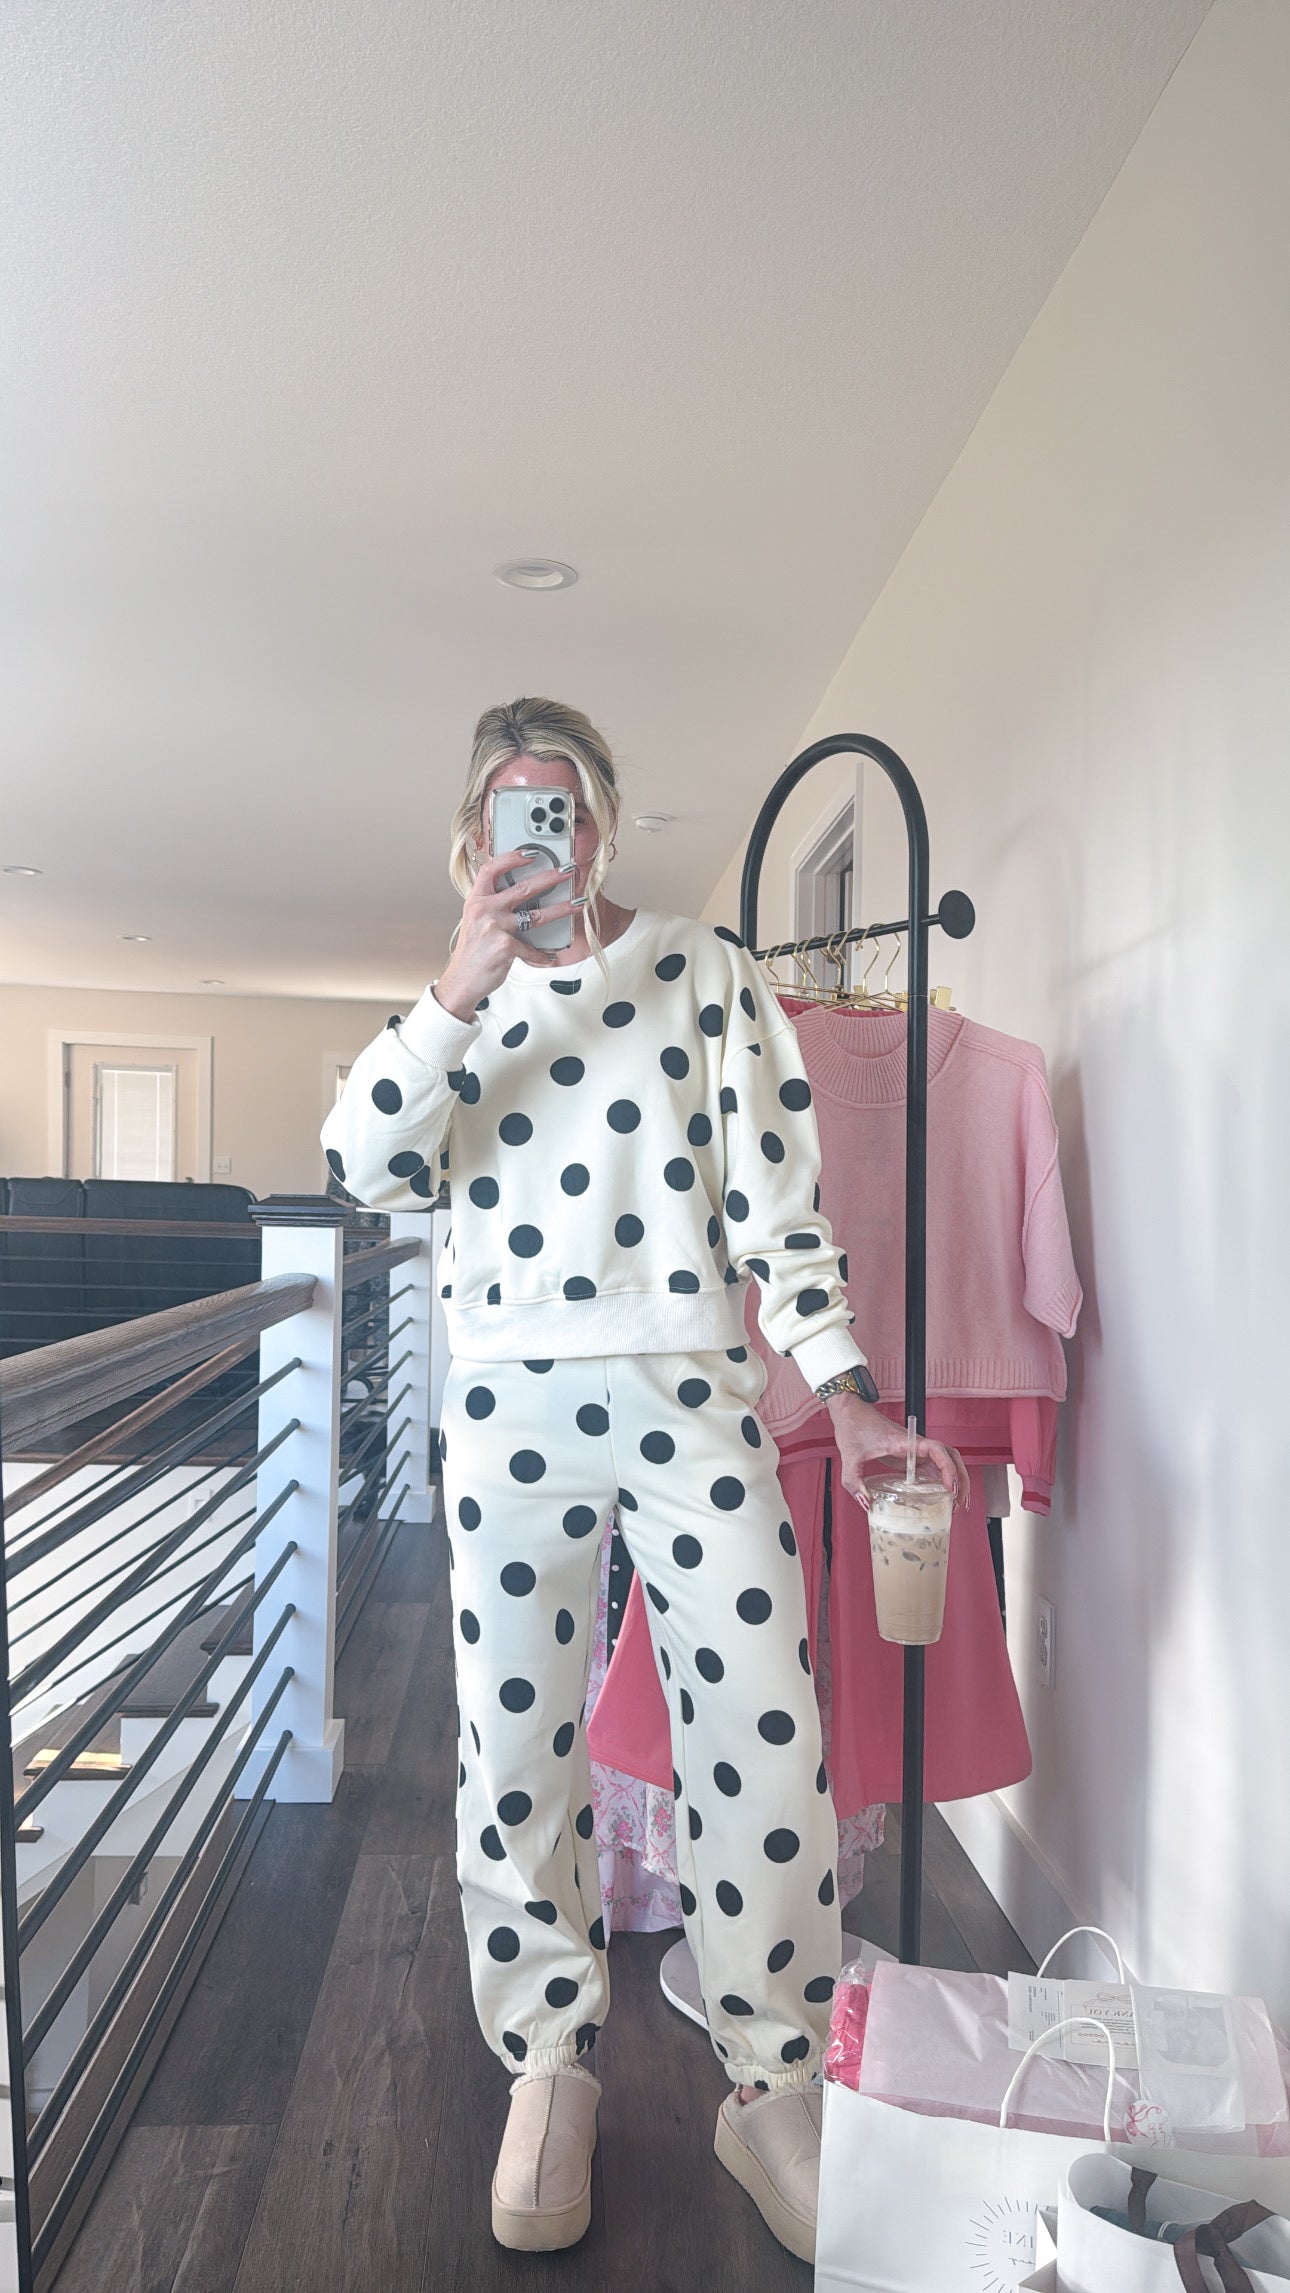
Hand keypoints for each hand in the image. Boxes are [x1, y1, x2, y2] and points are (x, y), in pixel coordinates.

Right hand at [434, 848, 580, 1015]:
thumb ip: (493, 906)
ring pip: (536, 915)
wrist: (461, 981)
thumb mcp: (476, 921)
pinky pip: (531, 948)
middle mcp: (484, 910)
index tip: (531, 852)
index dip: (512, 857)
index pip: (492, 869)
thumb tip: (521, 894)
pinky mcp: (504, 946)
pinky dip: (540, 954)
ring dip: (561, 909)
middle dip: (550, 877)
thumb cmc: (472, 952)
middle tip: (568, 870)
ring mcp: (494, 927)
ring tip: (577, 904)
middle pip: (522, 888)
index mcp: (476, 900)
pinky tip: (548, 956)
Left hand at [823, 1393, 969, 1511]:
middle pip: (951, 1457)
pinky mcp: (910, 1455)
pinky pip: (933, 1467)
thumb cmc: (853, 1426)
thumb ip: (854, 1482)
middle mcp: (916, 1445)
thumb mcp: (850, 1457)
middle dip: (960, 1479)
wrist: (850, 1411)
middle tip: (959, 1502)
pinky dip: (942, 1480)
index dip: (948, 1468)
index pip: (938, 1450)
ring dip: (956, 1479)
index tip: (949, 1487)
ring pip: (946, 1462)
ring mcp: (915, 1450)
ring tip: (957, 1503)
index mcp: (906, 1441)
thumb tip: (866, 1504)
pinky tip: (942, 1496)